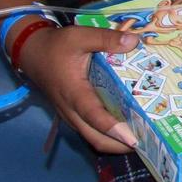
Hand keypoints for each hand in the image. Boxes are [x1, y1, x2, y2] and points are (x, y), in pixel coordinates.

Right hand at [15, 23, 139, 153]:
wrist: (33, 53)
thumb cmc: (57, 46)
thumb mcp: (80, 36)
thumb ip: (106, 39)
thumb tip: (134, 41)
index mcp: (74, 93)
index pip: (94, 116)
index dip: (113, 128)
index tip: (133, 138)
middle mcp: (71, 110)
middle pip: (95, 137)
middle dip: (120, 144)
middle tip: (148, 142)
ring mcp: (71, 114)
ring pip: (93, 137)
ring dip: (115, 141)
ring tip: (143, 138)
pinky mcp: (73, 113)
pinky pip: (90, 130)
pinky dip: (108, 134)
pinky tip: (128, 126)